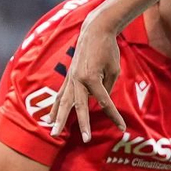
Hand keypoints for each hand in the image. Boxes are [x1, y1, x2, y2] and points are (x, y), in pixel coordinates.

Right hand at [45, 19, 125, 141]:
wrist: (95, 30)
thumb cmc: (108, 49)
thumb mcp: (114, 70)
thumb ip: (107, 88)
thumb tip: (100, 103)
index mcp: (92, 78)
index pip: (104, 102)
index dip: (114, 116)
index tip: (122, 128)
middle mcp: (78, 80)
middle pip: (80, 107)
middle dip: (83, 124)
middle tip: (86, 139)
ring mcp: (70, 79)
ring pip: (63, 103)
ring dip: (59, 119)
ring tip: (54, 133)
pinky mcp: (68, 78)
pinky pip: (60, 96)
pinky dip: (54, 108)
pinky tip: (48, 119)